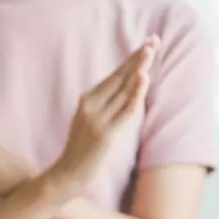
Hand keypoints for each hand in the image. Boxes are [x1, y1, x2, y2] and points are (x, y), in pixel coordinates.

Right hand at [49, 36, 159, 193]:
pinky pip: (123, 112)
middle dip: (136, 59)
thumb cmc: (81, 153)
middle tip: (153, 41)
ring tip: (150, 52)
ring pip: (122, 91)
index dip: (130, 60)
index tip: (146, 45)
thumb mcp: (90, 123)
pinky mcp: (105, 135)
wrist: (65, 177)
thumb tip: (126, 93)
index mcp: (87, 101)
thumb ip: (105, 107)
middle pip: (118, 78)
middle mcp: (90, 106)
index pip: (113, 76)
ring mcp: (96, 120)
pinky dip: (134, 95)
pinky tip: (142, 79)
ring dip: (137, 70)